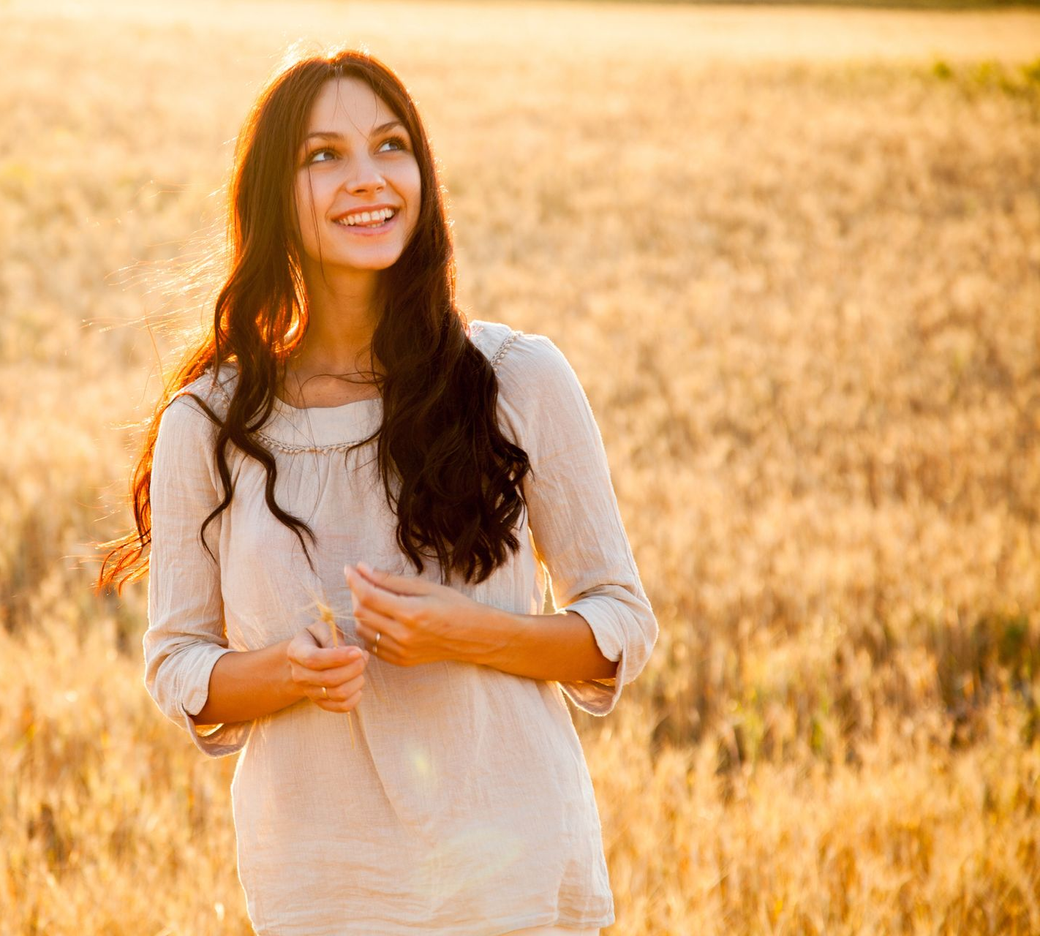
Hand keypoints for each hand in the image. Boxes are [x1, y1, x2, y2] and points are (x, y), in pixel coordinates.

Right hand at [286, 623, 369, 712]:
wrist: (304, 659)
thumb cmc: (316, 639)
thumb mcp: (321, 628)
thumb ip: (331, 635)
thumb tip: (344, 650)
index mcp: (297, 652)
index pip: (315, 659)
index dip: (338, 657)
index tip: (358, 651)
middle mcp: (300, 675)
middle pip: (329, 679)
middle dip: (354, 668)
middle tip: (363, 656)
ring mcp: (309, 691)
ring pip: (338, 694)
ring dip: (357, 681)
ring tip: (361, 667)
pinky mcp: (320, 702)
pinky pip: (340, 707)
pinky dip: (355, 698)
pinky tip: (358, 684)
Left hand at [344, 562, 498, 667]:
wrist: (473, 636)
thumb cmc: (453, 605)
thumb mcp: (425, 586)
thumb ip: (391, 580)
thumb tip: (363, 569)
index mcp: (411, 612)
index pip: (369, 595)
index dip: (354, 581)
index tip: (349, 569)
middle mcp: (403, 635)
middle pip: (362, 613)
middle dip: (356, 594)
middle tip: (362, 582)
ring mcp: (401, 651)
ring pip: (362, 630)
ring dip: (361, 613)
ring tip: (371, 600)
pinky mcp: (400, 661)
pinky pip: (372, 644)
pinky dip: (369, 630)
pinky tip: (379, 618)